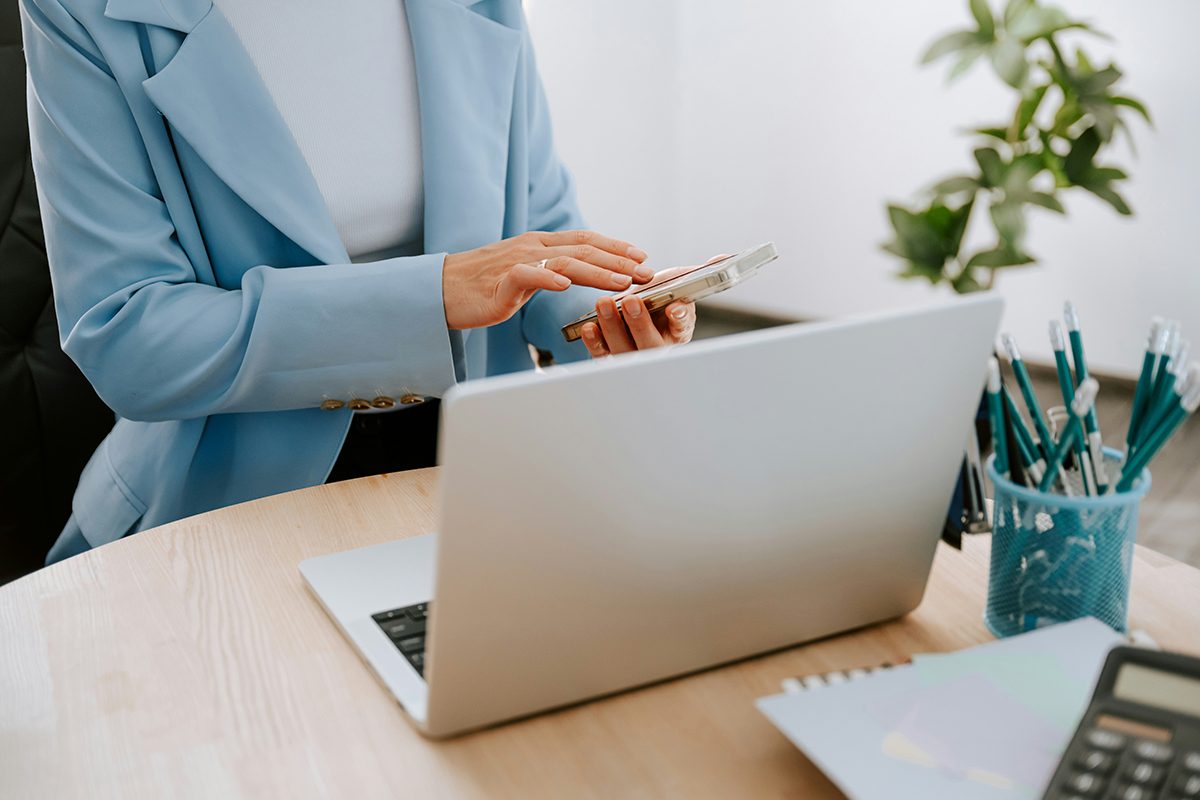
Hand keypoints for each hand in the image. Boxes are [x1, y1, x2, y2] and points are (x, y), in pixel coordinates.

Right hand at [442, 230, 653, 329]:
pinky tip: (567, 287)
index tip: (642, 257)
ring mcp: (516, 262)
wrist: (440, 290)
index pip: (585, 240)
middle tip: (645, 272)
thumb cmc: (481, 285)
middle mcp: (532, 248)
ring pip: (565, 262)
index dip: (616, 246)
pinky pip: (527, 277)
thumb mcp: (523, 273)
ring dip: (597, 272)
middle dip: (619, 261)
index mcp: (539, 245)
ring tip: (622, 282)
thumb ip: (550, 271)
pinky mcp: (500, 282)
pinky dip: (548, 280)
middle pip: (584, 249)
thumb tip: (578, 276)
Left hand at [579, 257, 728, 356]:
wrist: (634, 307)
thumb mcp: (678, 282)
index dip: (679, 318)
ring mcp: (633, 353)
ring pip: (624, 349)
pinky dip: (596, 342)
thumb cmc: (659, 296)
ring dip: (613, 328)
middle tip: (631, 300)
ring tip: (603, 304)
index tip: (675, 307)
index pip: (682, 326)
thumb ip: (699, 273)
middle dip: (640, 323)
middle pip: (650, 343)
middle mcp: (658, 346)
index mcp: (678, 329)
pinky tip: (589, 326)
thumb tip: (724, 258)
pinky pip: (603, 355)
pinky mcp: (610, 355)